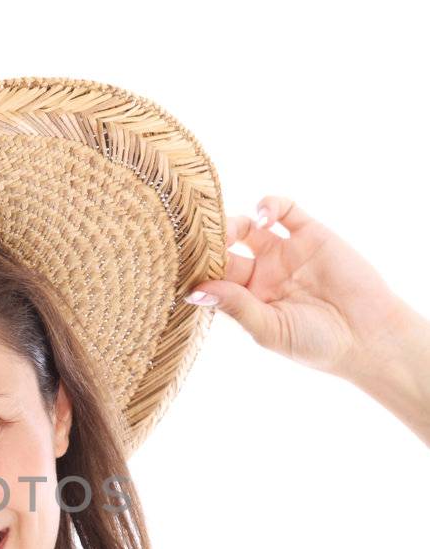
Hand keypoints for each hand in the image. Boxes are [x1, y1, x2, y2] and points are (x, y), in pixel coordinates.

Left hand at [184, 196, 407, 379]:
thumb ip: (235, 306)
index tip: (179, 266)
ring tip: (228, 232)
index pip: (212, 278)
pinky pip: (284, 209)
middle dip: (209, 244)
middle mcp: (262, 274)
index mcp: (247, 300)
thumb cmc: (317, 344)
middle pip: (224, 249)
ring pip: (247, 225)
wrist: (369, 336)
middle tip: (199, 243)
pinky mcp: (310, 233)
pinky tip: (263, 217)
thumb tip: (194, 292)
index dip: (197, 270)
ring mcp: (285, 252)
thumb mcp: (269, 329)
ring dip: (231, 222)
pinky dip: (268, 204)